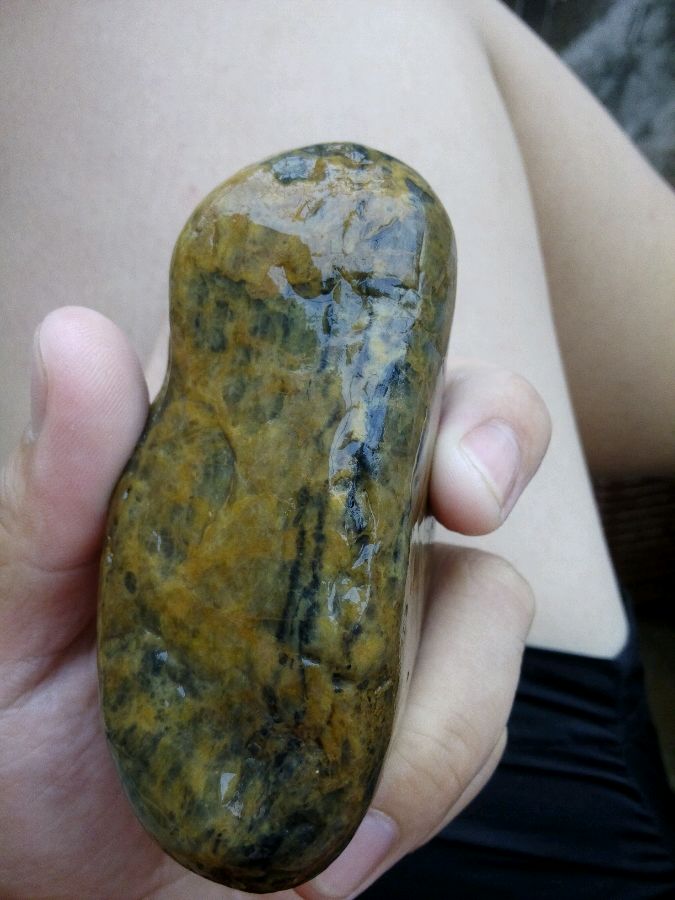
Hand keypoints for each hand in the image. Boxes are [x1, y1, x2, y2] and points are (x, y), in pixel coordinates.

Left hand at [0, 306, 549, 898]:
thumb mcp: (16, 606)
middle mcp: (327, 511)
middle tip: (471, 504)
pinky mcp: (420, 704)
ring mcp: (385, 605)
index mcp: (234, 455)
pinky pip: (483, 716)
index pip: (332, 352)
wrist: (64, 873)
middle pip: (459, 419)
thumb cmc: (24, 721)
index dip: (396, 350)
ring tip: (349, 813)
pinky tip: (351, 835)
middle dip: (496, 440)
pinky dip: (435, 778)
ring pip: (493, 591)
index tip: (403, 414)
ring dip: (448, 705)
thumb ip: (51, 487)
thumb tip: (76, 338)